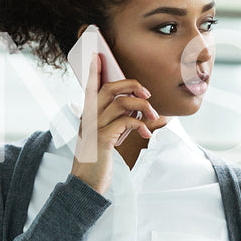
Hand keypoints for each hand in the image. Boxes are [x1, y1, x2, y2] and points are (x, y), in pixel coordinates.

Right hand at [69, 52, 158, 195]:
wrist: (87, 184)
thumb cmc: (99, 160)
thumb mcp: (107, 136)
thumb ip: (116, 121)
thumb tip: (137, 107)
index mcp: (88, 115)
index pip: (89, 87)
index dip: (93, 71)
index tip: (97, 55)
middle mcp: (88, 118)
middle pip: (110, 88)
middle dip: (132, 85)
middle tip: (147, 94)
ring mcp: (94, 128)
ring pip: (121, 102)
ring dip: (142, 106)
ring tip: (153, 117)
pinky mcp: (102, 139)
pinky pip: (126, 121)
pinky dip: (140, 124)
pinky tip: (146, 134)